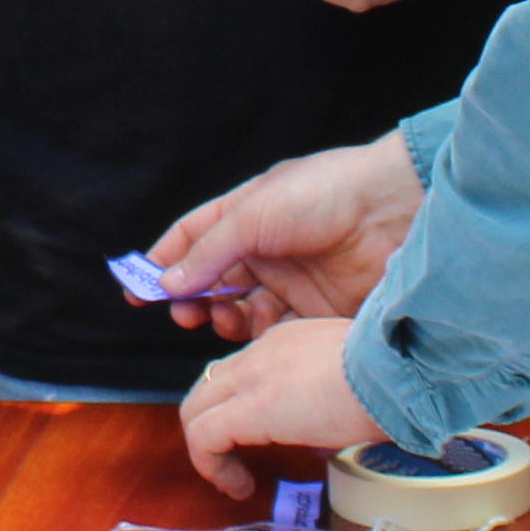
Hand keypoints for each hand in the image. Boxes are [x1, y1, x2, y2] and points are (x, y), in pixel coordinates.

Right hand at [145, 137, 421, 337]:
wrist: (393, 210)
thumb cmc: (323, 192)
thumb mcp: (252, 214)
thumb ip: (209, 252)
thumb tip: (168, 283)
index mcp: (246, 214)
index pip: (193, 240)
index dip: (164, 262)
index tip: (136, 289)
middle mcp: (265, 248)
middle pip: (214, 281)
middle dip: (192, 298)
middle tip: (183, 314)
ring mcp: (291, 280)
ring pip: (242, 309)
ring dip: (223, 318)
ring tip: (220, 320)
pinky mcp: (316, 309)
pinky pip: (277, 330)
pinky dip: (258, 338)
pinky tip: (252, 337)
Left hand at [177, 318, 377, 501]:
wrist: (399, 368)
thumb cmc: (397, 376)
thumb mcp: (356, 380)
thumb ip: (331, 398)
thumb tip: (325, 434)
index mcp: (288, 341)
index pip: (242, 370)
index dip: (238, 407)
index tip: (255, 439)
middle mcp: (262, 352)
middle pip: (209, 387)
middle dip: (211, 427)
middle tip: (234, 461)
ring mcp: (252, 376)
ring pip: (197, 408)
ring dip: (207, 450)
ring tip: (233, 480)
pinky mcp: (251, 408)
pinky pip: (204, 436)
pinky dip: (210, 465)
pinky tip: (237, 486)